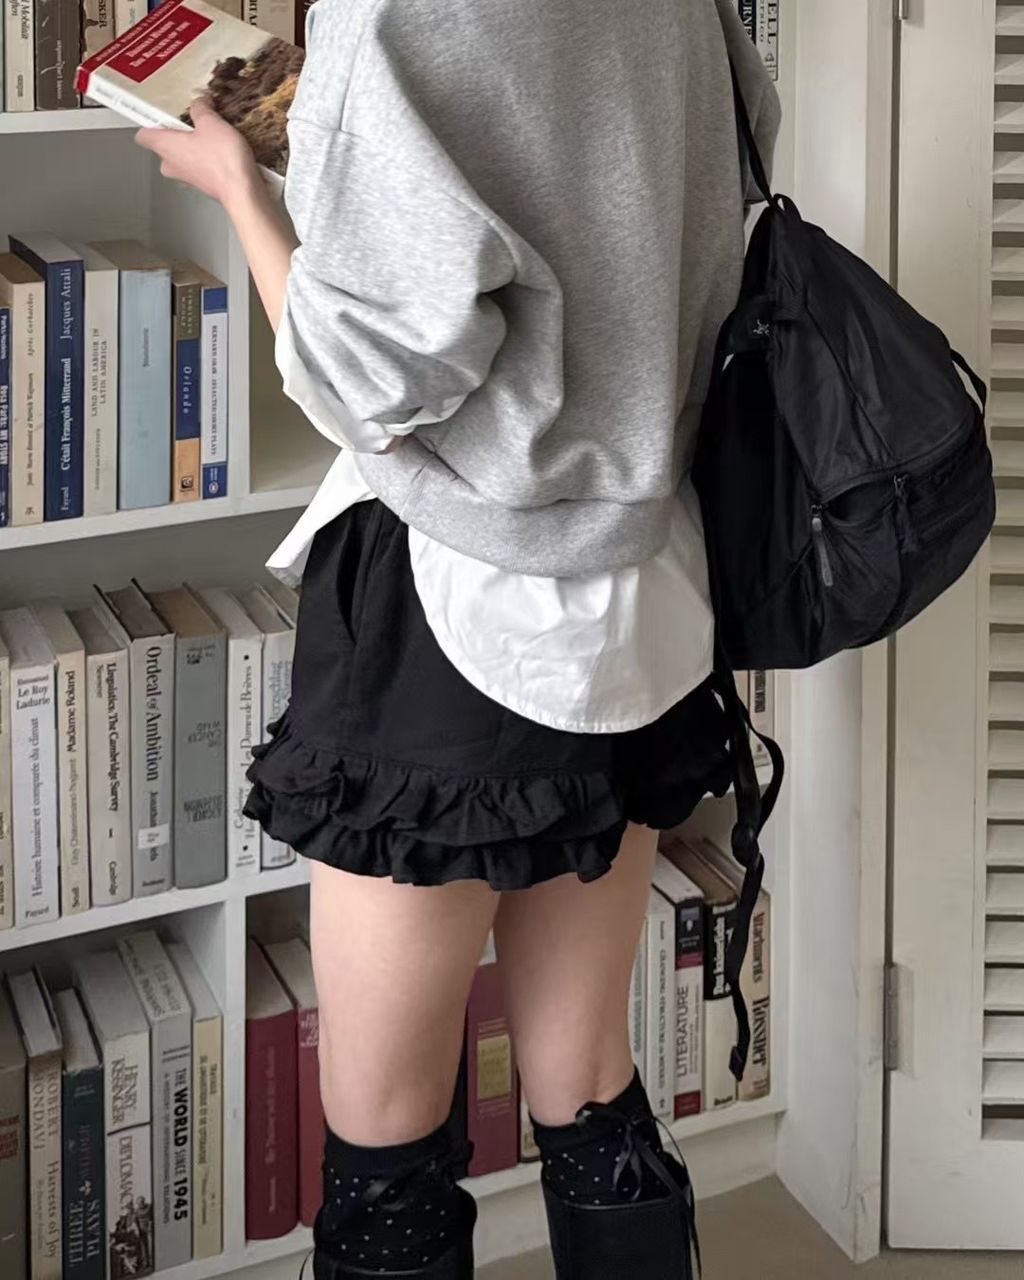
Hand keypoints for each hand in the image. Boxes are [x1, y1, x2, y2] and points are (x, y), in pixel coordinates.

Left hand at [135, 97, 258, 207]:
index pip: (143, 135)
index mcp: (164, 146)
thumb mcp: (210, 121)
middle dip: (178, 133)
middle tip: (193, 120)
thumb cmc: (222, 159)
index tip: (162, 114)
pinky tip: (222, 150)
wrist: (242, 191)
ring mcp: (186, 178)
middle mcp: (171, 164)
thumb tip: (200, 101)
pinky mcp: (202, 185)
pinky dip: (207, 158)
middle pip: (165, 145)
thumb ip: (200, 108)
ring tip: (211, 134)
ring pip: (183, 156)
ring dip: (194, 145)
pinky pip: (199, 166)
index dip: (151, 123)